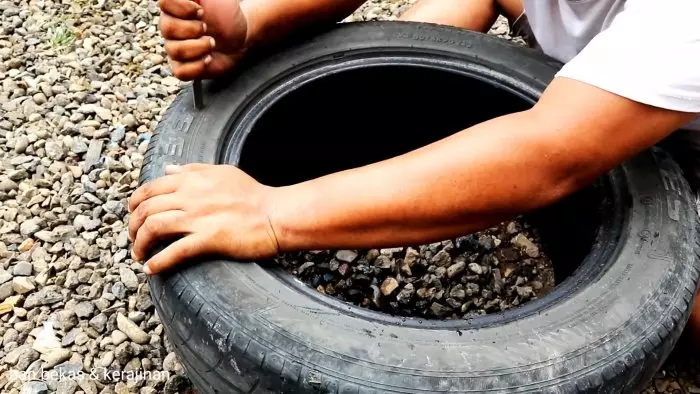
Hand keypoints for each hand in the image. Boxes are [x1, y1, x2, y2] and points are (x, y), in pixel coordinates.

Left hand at [128, 164, 279, 274]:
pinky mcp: (208, 239)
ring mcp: (198, 218)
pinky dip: (158, 262)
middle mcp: (190, 197)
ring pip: (154, 228)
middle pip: (146, 210)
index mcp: (192, 180)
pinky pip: (174, 251)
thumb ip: (193, 170)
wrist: (276, 214)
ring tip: (139, 255)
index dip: (134, 204)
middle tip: (133, 239)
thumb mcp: (223, 172)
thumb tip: (169, 169)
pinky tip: (152, 269)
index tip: (132, 216)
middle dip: (132, 226)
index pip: (150, 189)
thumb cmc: (253, 195)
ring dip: (140, 244)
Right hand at [159, 0, 248, 79]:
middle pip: (167, 28)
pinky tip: (208, 58)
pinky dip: (198, 66)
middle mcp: (171, 27)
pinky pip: (180, 71)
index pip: (164, 2)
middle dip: (193, 29)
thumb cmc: (227, 15)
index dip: (183, 8)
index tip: (201, 11)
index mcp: (175, 7)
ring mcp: (175, 47)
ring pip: (175, 51)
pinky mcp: (182, 67)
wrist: (240, 38)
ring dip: (199, 47)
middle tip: (207, 28)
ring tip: (212, 43)